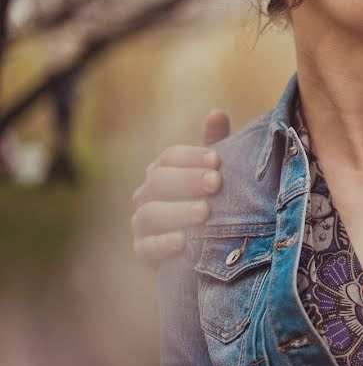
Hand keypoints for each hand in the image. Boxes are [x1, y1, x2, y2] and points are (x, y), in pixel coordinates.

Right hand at [131, 110, 229, 264]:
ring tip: (204, 212)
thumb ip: (217, 145)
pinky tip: (183, 242)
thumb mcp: (218, 174)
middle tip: (216, 183)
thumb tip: (217, 113)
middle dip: (188, 180)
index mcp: (164, 171)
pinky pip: (146, 247)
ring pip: (150, 213)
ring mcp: (142, 224)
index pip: (169, 157)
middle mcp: (147, 194)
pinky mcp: (144, 252)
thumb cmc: (215, 203)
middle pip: (159, 180)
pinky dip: (163, 244)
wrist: (211, 250)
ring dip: (178, 211)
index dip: (192, 156)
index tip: (218, 160)